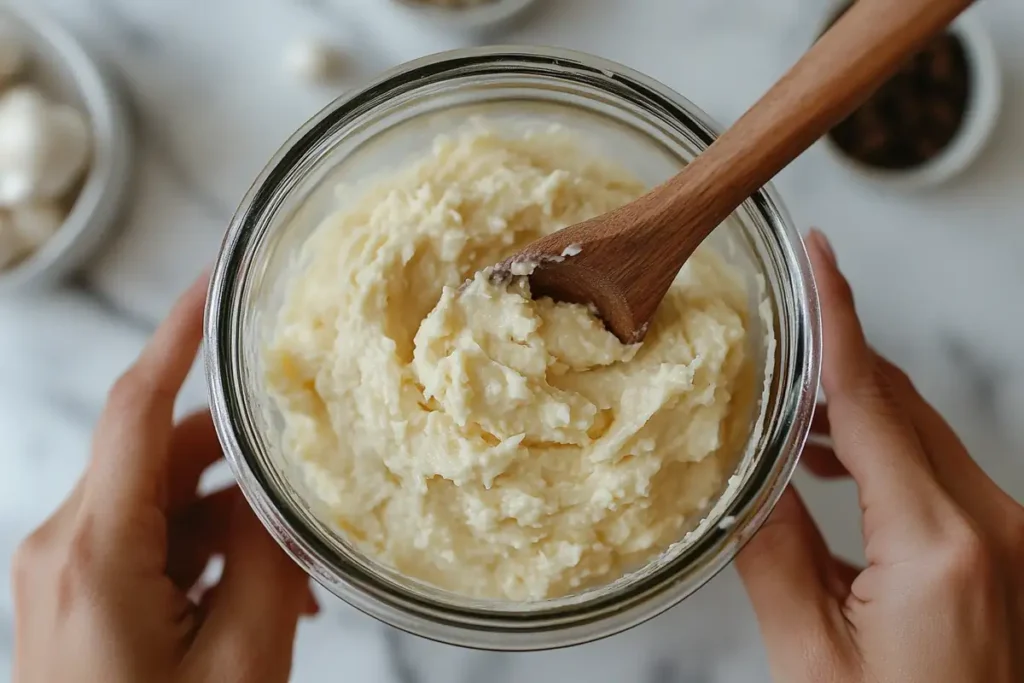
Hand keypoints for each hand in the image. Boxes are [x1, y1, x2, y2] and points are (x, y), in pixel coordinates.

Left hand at [12, 274, 317, 682]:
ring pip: (164, 504)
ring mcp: (67, 572)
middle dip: (242, 466)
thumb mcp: (238, 662)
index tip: (218, 275)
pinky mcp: (78, 596)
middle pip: (163, 455)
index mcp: (95, 549)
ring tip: (292, 585)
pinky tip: (255, 606)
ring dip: (231, 526)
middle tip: (311, 490)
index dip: (180, 333)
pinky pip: (150, 546)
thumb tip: (276, 498)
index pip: (137, 406)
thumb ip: (265, 564)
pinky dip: (204, 557)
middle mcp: (66, 545)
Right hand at [736, 231, 1021, 681]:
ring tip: (789, 416)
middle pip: (901, 404)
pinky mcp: (1010, 549)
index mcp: (939, 545)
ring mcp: (1011, 536)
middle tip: (776, 336)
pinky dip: (884, 451)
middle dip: (834, 362)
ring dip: (855, 411)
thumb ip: (775, 557)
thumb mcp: (811, 659)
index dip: (837, 318)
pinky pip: (940, 470)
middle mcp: (992, 526)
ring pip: (922, 432)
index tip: (819, 257)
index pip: (871, 401)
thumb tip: (750, 485)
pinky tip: (834, 462)